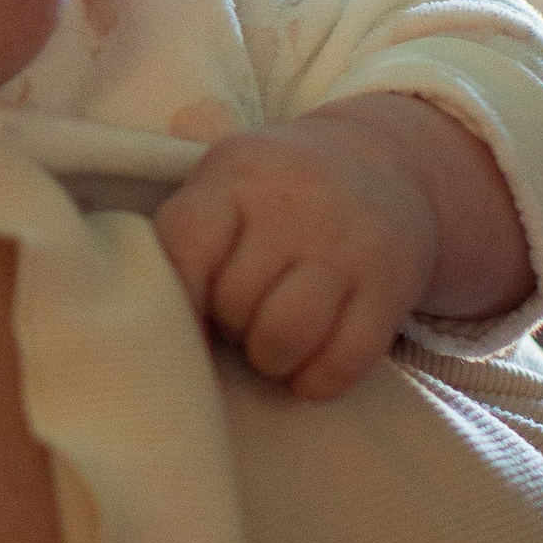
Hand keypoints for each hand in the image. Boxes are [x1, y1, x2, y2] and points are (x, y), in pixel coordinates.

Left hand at [154, 108, 468, 398]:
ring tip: (268, 345)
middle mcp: (296, 203)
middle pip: (234, 301)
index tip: (178, 324)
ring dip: (268, 360)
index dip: (175, 301)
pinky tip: (308, 364)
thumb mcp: (226, 183)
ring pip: (284, 336)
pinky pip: (344, 362)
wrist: (385, 162)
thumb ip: (187, 238)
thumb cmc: (277, 192)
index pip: (186, 246)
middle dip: (227, 327)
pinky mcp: (392, 285)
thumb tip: (150, 328)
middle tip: (238, 321)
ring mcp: (349, 244)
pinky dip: (315, 380)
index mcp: (238, 175)